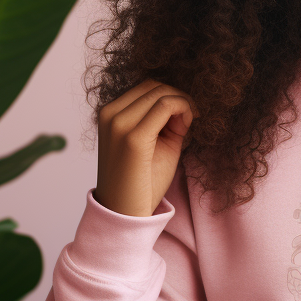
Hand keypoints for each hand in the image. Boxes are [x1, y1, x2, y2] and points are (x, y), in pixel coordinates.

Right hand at [95, 79, 194, 216]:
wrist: (125, 214)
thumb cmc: (141, 181)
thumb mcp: (154, 143)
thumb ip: (164, 120)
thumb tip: (180, 104)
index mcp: (110, 114)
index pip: (146, 87)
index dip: (171, 96)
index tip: (186, 116)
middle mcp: (110, 114)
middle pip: (154, 86)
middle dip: (178, 98)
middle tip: (191, 119)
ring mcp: (119, 124)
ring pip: (160, 92)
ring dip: (181, 103)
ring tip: (185, 127)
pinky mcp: (133, 137)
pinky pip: (165, 105)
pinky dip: (183, 108)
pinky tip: (186, 127)